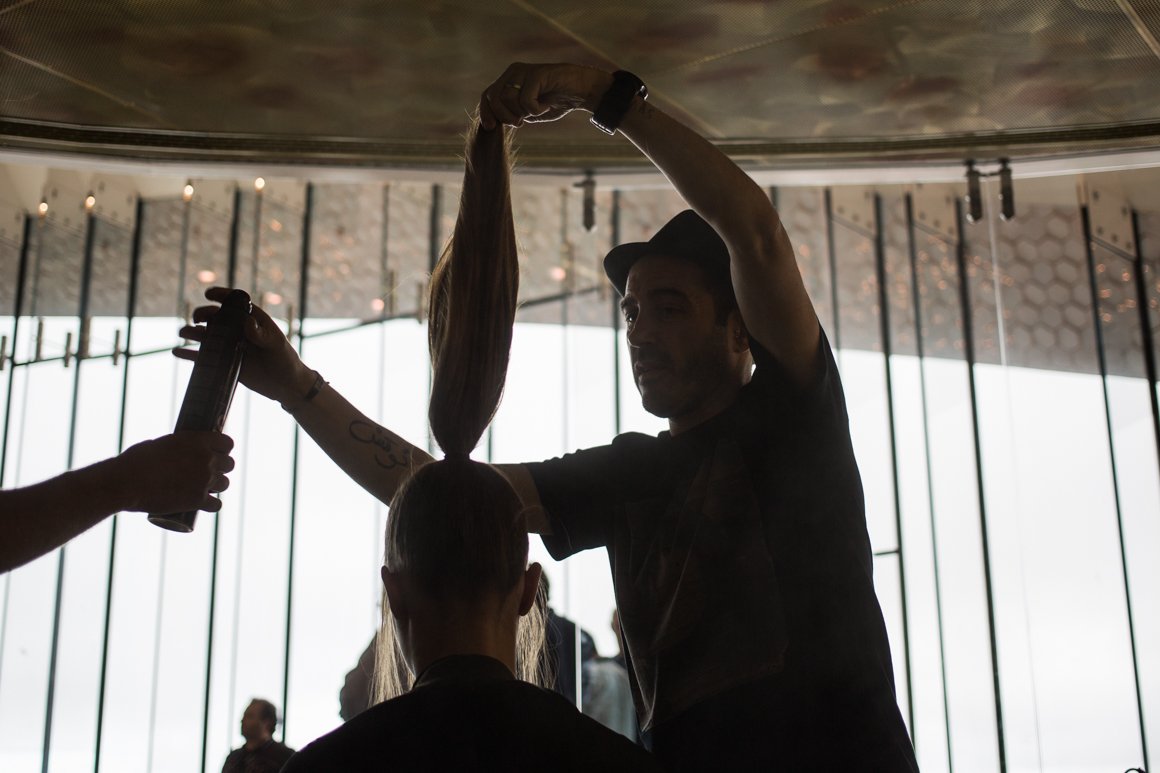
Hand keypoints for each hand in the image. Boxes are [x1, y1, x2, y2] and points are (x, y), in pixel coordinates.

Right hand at [112, 431, 235, 513]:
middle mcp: (206, 459)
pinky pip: (217, 505)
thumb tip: (178, 451)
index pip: (227, 443)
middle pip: (229, 464)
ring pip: (225, 484)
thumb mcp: (160, 444)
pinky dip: (212, 505)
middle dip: (222, 468)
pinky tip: (208, 504)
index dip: (224, 449)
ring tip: (207, 487)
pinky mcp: (198, 500)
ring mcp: (204, 480)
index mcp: (197, 441)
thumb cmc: (136, 460)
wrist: (126, 483)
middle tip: (211, 472)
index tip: (219, 453)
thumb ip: (176, 448)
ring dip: (218, 486)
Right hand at [175, 287, 313, 404]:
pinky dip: (188, 354)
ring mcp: (229, 347)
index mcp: (252, 320)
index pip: (234, 303)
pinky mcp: (223, 364)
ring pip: (206, 336)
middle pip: (216, 318)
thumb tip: (247, 322)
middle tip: (198, 319)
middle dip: (204, 314)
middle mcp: (237, 331)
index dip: (221, 296)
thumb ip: (262, 334)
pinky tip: (176, 351)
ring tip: (183, 332)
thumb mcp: (276, 345)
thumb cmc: (285, 360)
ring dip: (192, 332)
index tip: (209, 294)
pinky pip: (202, 358)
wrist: (286, 385)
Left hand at [479, 62, 611, 129]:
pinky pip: (526, 99)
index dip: (486, 112)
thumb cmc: (555, 102)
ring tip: (538, 110)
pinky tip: (547, 105)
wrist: (581, 91)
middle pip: (494, 97)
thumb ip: (512, 114)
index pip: (487, 96)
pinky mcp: (537, 73)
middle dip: (505, 115)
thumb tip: (494, 122)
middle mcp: (513, 72)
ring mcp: (524, 71)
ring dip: (524, 112)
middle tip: (521, 121)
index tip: (491, 127)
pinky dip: (536, 109)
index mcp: (508, 79)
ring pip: (509, 98)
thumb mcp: (529, 112)